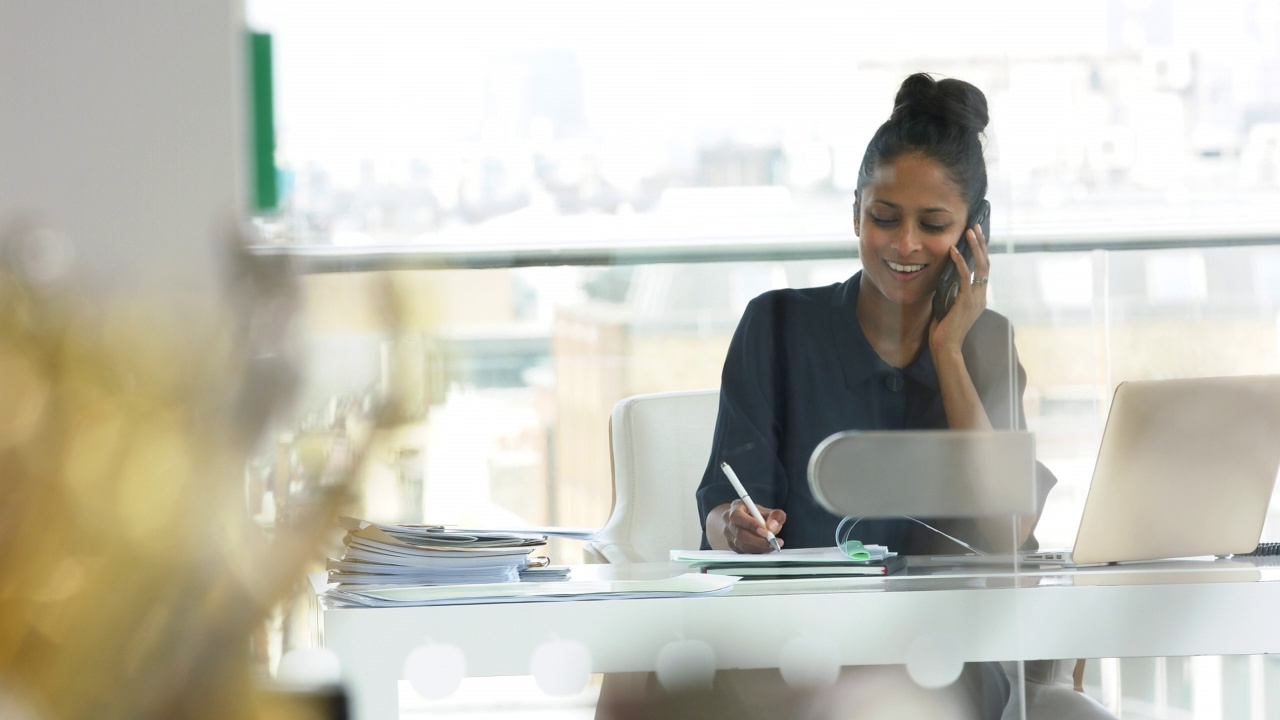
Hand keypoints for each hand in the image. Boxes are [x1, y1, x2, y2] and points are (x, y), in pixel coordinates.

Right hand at [720, 500, 785, 553]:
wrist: (745, 522)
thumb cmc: (755, 515)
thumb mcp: (768, 510)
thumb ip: (775, 515)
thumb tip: (773, 526)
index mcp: (735, 509)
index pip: (737, 516)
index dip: (751, 524)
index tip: (765, 531)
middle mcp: (729, 523)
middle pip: (740, 534)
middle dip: (758, 540)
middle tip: (773, 541)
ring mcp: (729, 536)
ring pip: (743, 545)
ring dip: (760, 547)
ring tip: (773, 544)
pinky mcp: (734, 547)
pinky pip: (745, 552)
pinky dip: (758, 551)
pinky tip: (767, 548)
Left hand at [929, 221, 989, 354]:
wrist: (946, 348)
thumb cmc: (943, 330)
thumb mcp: (948, 306)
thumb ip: (950, 291)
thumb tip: (945, 277)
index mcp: (978, 297)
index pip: (982, 270)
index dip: (980, 252)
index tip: (975, 236)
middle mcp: (981, 296)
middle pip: (986, 264)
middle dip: (981, 244)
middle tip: (975, 227)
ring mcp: (976, 298)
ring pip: (980, 267)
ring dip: (975, 247)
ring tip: (969, 232)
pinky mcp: (966, 301)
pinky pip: (965, 277)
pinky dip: (960, 262)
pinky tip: (953, 251)